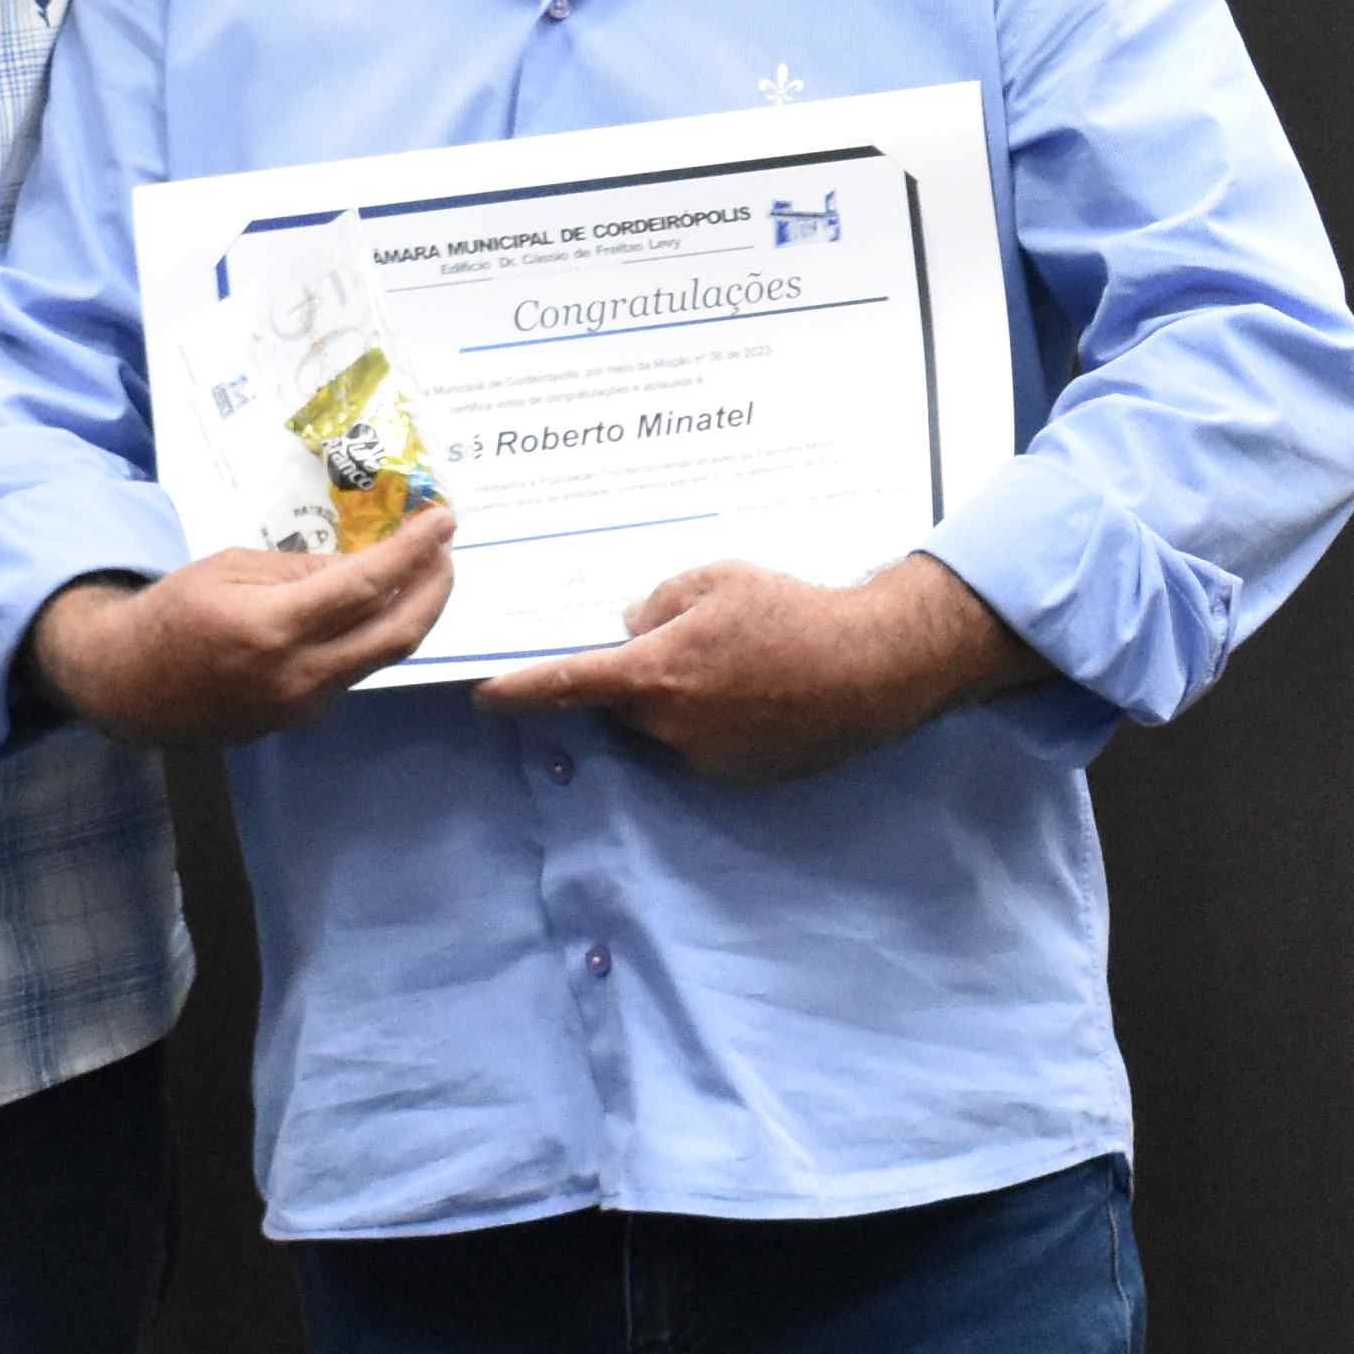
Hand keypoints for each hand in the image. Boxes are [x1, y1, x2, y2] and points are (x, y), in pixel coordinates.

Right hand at [27, 512, 459, 748]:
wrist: (128, 686)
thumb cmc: (173, 611)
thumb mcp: (231, 567)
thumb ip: (303, 568)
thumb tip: (367, 563)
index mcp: (273, 627)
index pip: (367, 587)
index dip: (414, 553)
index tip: (444, 521)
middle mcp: (298, 674)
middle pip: (397, 634)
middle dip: (436, 589)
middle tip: (447, 551)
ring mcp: (304, 705)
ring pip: (381, 656)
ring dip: (412, 613)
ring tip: (423, 573)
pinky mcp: (302, 719)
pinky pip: (353, 671)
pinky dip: (374, 635)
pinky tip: (377, 608)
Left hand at [477, 553, 1034, 784]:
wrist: (872, 668)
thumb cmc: (792, 613)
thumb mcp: (717, 580)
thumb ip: (659, 603)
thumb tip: (635, 628)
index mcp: (655, 673)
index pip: (567, 684)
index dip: (518, 691)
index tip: (481, 696)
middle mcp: (670, 726)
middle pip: (623, 703)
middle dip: (638, 676)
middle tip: (685, 641)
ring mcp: (705, 756)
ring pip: (667, 722)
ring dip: (682, 696)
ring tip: (739, 662)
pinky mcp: (739, 773)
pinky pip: (705, 742)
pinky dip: (719, 717)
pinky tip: (762, 689)